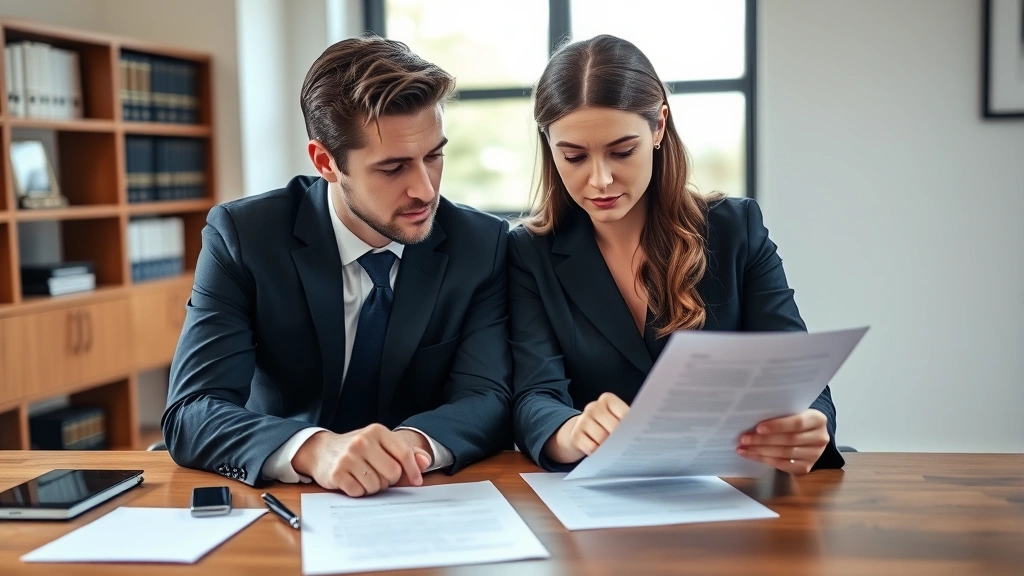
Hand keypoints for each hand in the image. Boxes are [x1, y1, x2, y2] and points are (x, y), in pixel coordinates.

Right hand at [292, 424, 431, 495]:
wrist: (321, 450)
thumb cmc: (357, 449)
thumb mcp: (380, 444)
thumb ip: (405, 453)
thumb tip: (425, 461)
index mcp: (377, 431)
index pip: (404, 454)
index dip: (413, 470)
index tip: (417, 481)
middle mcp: (362, 441)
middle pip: (393, 473)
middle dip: (389, 479)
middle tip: (378, 474)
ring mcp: (348, 457)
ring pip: (376, 485)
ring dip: (373, 487)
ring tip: (364, 477)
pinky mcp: (337, 473)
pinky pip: (359, 492)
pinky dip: (359, 491)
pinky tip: (353, 481)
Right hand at [544, 392, 629, 463]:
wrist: (580, 431)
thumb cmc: (605, 425)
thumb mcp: (615, 418)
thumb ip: (626, 421)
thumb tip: (640, 432)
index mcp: (607, 400)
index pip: (624, 412)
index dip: (631, 426)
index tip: (635, 434)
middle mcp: (593, 407)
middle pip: (613, 426)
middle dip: (620, 437)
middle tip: (624, 444)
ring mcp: (582, 421)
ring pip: (602, 438)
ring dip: (609, 446)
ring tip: (612, 448)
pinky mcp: (575, 436)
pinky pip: (592, 448)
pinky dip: (598, 453)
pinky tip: (600, 452)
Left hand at [736, 409, 829, 474]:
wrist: (811, 434)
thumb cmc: (797, 419)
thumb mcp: (794, 412)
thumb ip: (781, 415)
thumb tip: (753, 420)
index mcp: (817, 420)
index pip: (797, 423)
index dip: (777, 426)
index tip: (758, 428)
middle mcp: (819, 438)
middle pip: (788, 440)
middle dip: (763, 441)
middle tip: (744, 439)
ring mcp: (814, 455)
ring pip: (784, 454)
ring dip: (760, 452)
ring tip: (743, 448)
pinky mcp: (805, 467)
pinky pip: (782, 465)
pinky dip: (765, 460)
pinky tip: (752, 455)